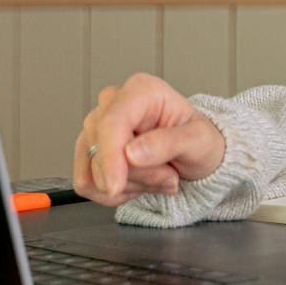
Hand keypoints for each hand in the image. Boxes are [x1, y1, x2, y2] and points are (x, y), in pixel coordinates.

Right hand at [72, 72, 226, 205]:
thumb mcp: (198, 140)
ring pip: (93, 172)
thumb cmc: (197, 140)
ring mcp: (95, 128)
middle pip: (102, 151)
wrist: (192, 155)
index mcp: (140, 91)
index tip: (115, 186)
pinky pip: (88, 184)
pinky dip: (116, 193)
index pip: (111, 123)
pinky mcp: (87, 151)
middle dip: (137, 176)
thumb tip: (131, 153)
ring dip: (129, 186)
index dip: (110, 157)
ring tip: (158, 176)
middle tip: (169, 176)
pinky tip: (140, 183)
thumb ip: (168, 143)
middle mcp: (112, 104)